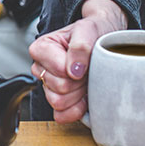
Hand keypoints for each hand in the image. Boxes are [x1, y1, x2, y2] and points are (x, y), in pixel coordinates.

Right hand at [29, 0, 126, 122]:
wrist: (103, 39)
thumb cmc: (93, 32)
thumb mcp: (88, 30)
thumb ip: (80, 47)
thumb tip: (73, 71)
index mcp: (41, 48)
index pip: (59, 71)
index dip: (76, 70)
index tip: (85, 60)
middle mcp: (40, 67)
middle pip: (58, 88)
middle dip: (78, 82)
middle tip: (88, 69)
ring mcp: (47, 85)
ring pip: (58, 102)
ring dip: (78, 94)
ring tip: (86, 79)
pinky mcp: (57, 99)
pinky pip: (60, 115)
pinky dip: (76, 110)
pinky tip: (84, 96)